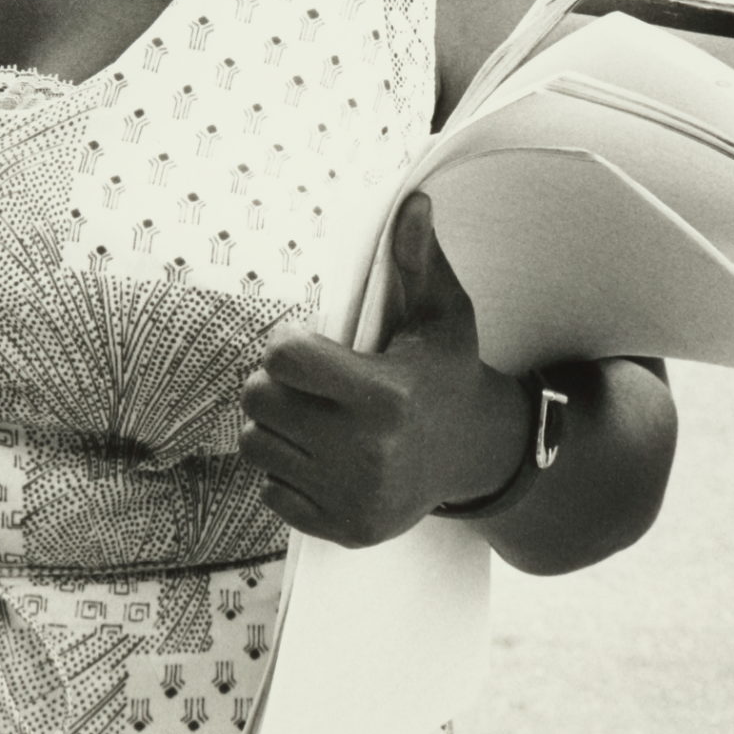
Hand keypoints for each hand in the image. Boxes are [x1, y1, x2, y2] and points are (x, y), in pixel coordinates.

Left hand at [238, 192, 529, 546]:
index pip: (284, 359)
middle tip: (305, 382)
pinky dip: (286, 471)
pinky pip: (271, 492)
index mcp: (385, 396)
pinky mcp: (344, 530)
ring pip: (257, 447)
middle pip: (259, 403)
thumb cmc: (448, 371)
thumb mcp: (441, 313)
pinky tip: (323, 456)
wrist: (476, 454)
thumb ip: (418, 259)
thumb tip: (413, 203)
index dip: (287, 345)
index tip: (310, 346)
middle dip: (273, 384)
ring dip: (274, 426)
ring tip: (313, 415)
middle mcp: (367, 453)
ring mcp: (354, 497)